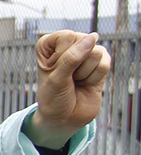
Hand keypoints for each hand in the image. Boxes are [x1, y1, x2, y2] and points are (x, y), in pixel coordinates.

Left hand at [29, 30, 110, 147]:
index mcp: (48, 44)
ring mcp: (85, 53)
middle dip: (76, 66)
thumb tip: (93, 37)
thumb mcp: (56, 78)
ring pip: (96, 53)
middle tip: (67, 77)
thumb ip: (72, 57)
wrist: (64, 118)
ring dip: (85, 73)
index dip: (62, 57)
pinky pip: (105, 64)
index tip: (54, 70)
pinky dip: (95, 78)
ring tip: (75, 81)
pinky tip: (86, 83)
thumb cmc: (53, 97)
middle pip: (84, 42)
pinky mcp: (99, 63)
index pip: (67, 36)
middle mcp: (68, 45)